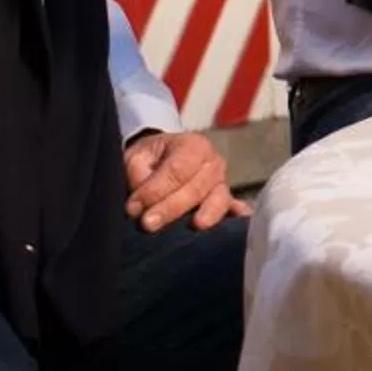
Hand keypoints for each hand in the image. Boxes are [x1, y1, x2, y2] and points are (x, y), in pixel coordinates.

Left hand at [121, 129, 250, 230]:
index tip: (132, 207)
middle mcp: (214, 162)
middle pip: (196, 188)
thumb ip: (138, 174)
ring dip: (206, 214)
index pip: (177, 169)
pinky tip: (238, 219)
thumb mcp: (137, 157)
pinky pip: (235, 209)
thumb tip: (140, 202)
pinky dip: (237, 215)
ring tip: (195, 225)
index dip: (155, 190)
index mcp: (193, 145)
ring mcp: (223, 184)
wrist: (165, 161)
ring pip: (218, 200)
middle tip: (147, 224)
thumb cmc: (151, 159)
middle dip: (171, 208)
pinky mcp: (226, 203)